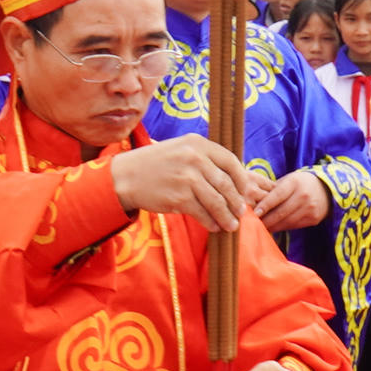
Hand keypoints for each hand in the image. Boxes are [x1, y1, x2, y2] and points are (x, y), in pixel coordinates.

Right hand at [108, 134, 252, 230]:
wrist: (126, 176)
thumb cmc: (155, 165)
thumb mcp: (181, 150)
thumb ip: (205, 159)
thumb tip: (232, 180)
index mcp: (198, 143)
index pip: (231, 161)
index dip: (241, 179)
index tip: (244, 192)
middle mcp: (195, 158)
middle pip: (226, 184)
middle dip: (236, 202)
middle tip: (240, 213)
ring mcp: (187, 178)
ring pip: (217, 201)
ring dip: (227, 216)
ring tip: (231, 225)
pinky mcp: (179, 197)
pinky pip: (203, 213)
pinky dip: (211, 222)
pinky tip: (214, 227)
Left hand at [250, 165, 329, 232]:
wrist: (325, 189)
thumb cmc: (299, 184)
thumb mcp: (288, 180)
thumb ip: (273, 190)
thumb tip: (254, 203)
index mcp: (294, 182)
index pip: (277, 196)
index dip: (265, 205)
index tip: (254, 213)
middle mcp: (303, 195)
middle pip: (281, 211)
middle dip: (266, 220)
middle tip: (253, 225)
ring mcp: (310, 208)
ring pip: (287, 221)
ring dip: (273, 226)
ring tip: (261, 228)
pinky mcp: (314, 219)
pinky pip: (294, 226)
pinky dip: (283, 228)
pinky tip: (274, 228)